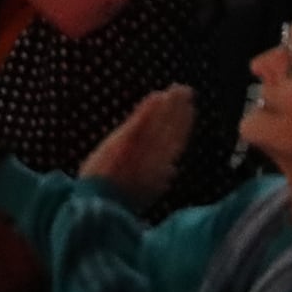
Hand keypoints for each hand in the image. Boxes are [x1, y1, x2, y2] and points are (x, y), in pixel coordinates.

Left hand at [78, 87, 195, 206]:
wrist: (100, 202)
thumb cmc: (117, 200)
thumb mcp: (145, 192)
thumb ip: (160, 180)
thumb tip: (173, 169)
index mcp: (160, 168)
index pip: (175, 141)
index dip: (183, 125)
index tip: (191, 109)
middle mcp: (155, 155)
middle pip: (171, 128)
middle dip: (180, 110)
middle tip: (187, 90)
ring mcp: (141, 146)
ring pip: (161, 122)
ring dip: (171, 105)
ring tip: (179, 89)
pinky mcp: (126, 139)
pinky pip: (142, 119)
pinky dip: (151, 107)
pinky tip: (158, 94)